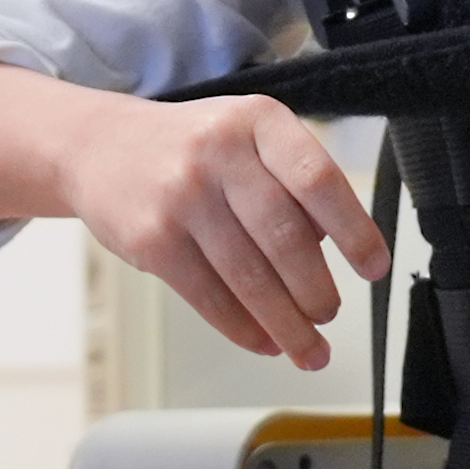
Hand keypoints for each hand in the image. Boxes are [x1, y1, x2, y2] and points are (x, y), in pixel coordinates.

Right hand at [57, 86, 391, 367]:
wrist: (96, 147)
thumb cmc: (187, 148)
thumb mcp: (244, 135)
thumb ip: (288, 181)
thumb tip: (330, 254)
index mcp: (257, 121)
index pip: (318, 179)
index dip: (354, 230)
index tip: (373, 267)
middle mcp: (219, 152)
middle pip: (286, 238)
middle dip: (316, 291)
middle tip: (329, 314)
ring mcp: (181, 196)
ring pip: (249, 277)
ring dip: (287, 325)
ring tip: (308, 348)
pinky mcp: (152, 239)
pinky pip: (209, 297)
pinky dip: (243, 328)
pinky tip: (263, 340)